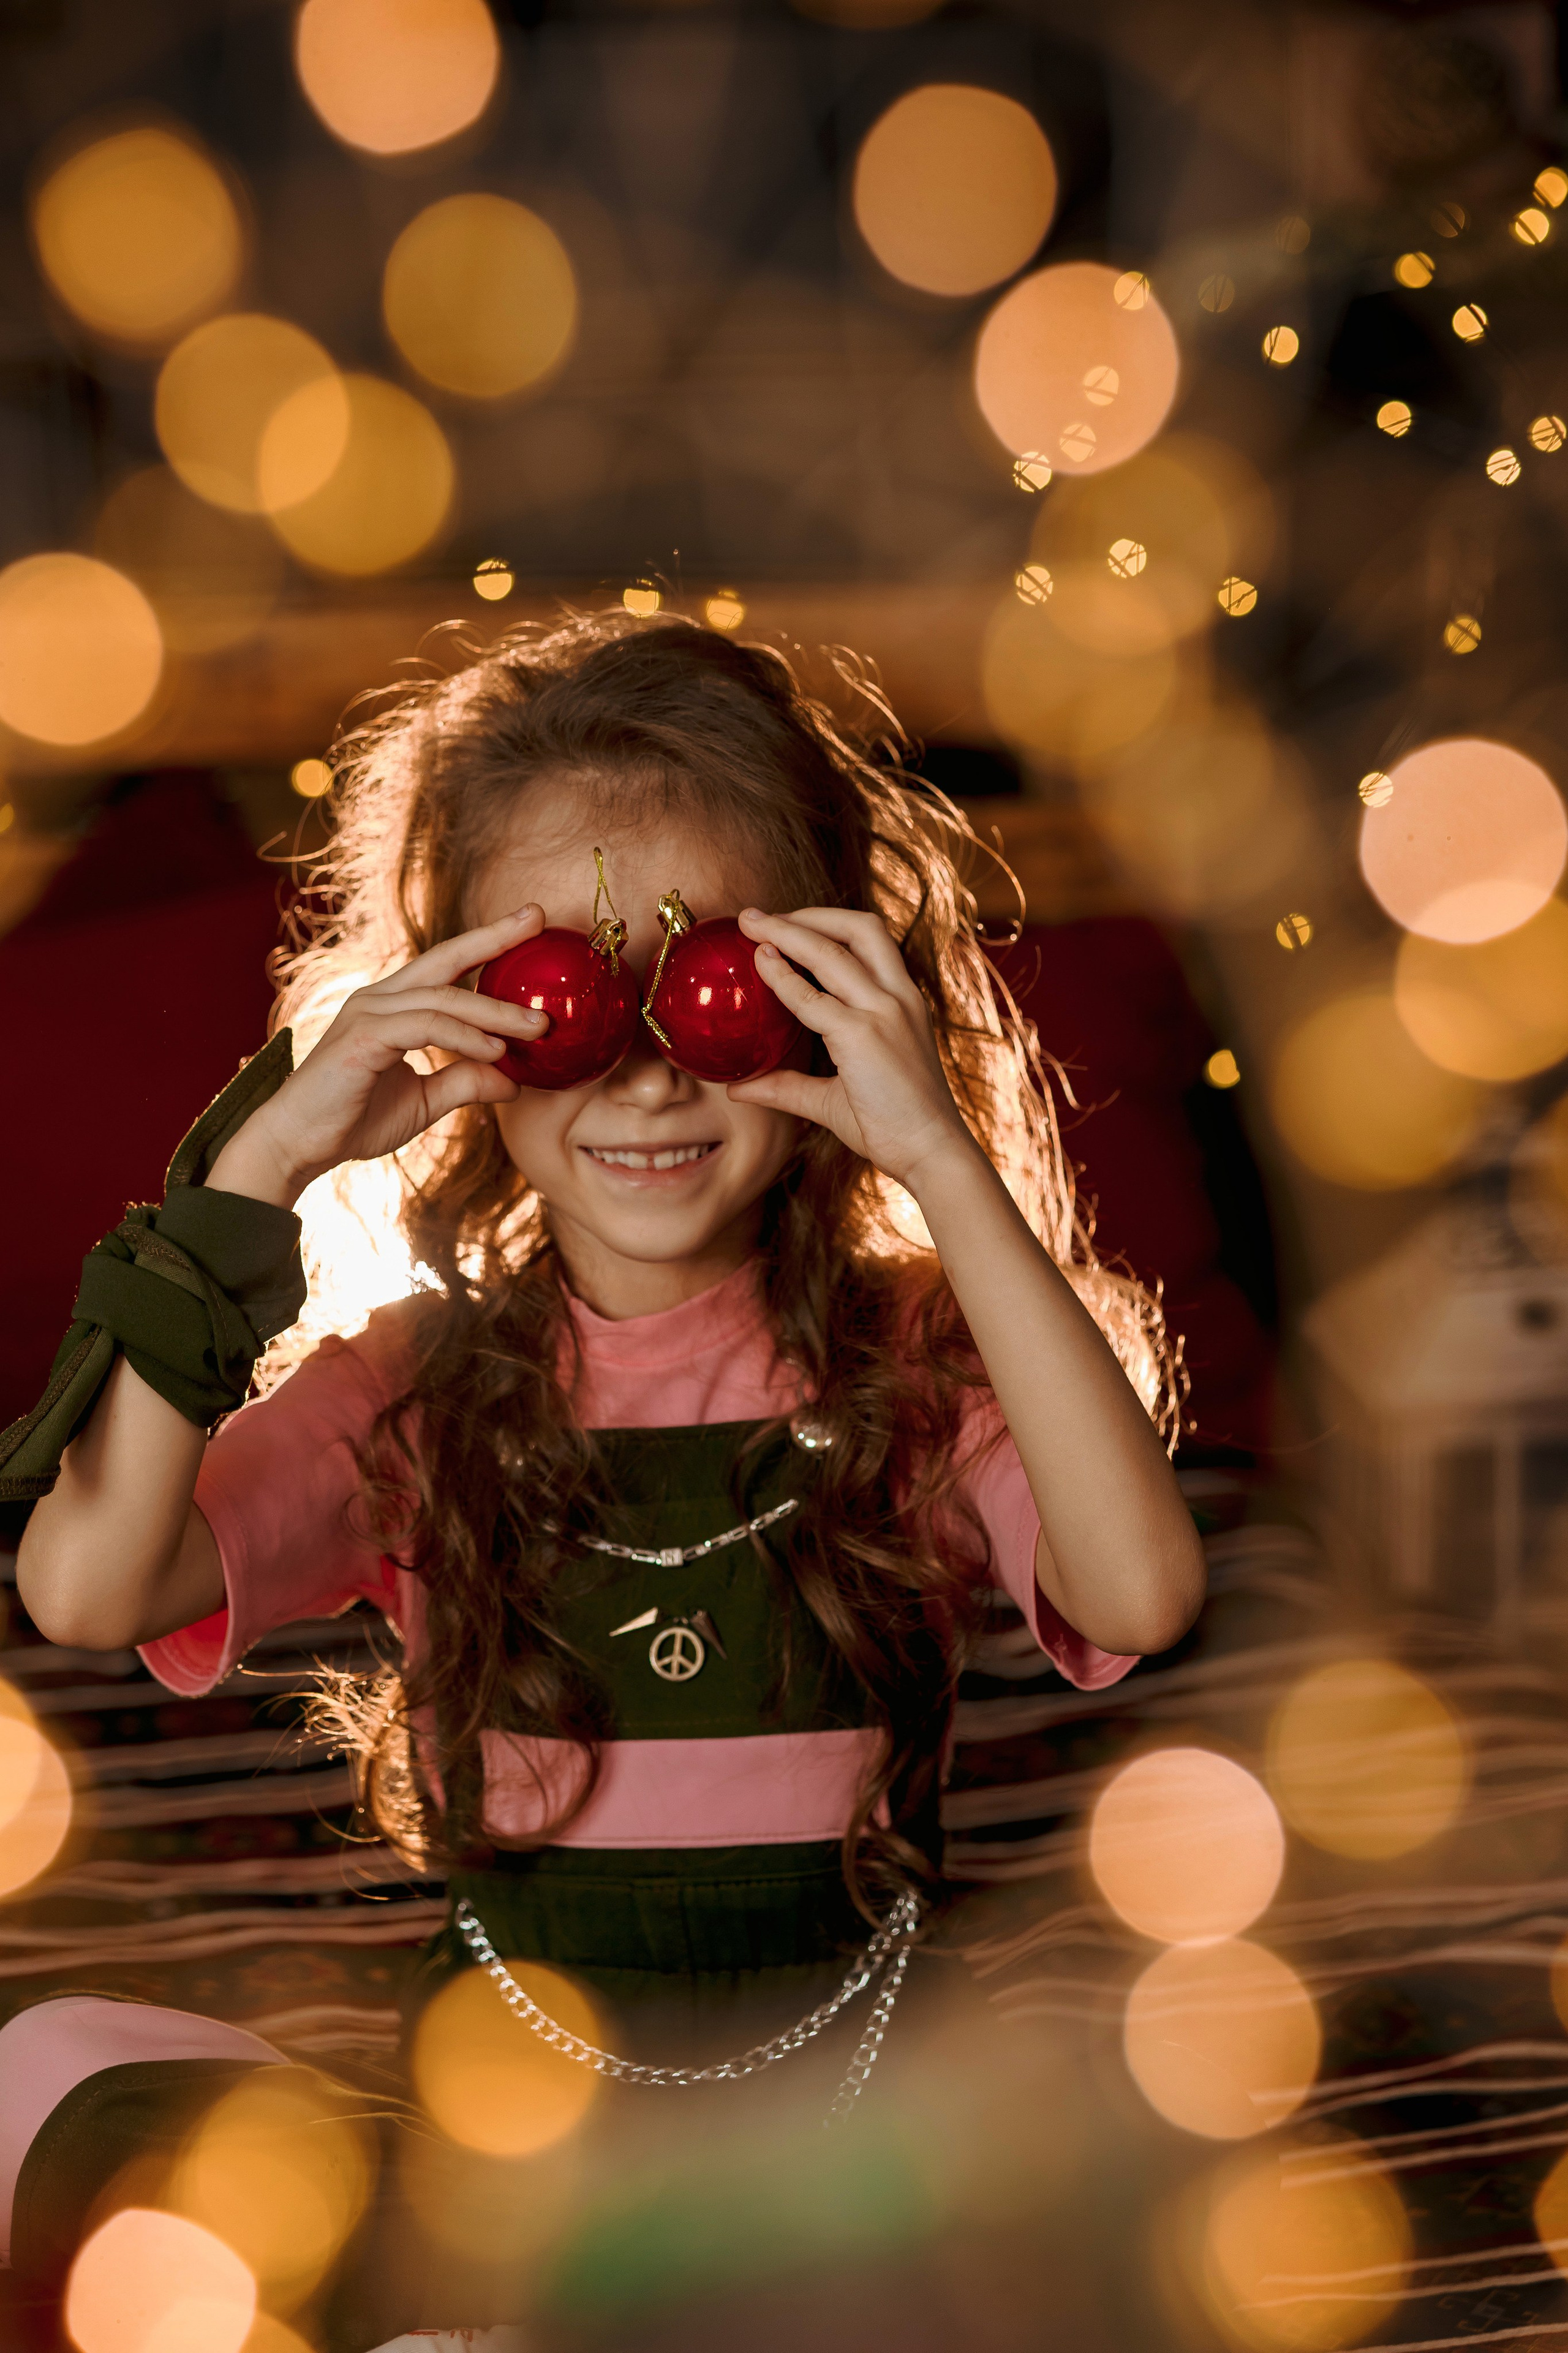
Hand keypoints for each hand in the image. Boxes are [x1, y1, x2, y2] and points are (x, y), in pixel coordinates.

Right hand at [206, 908, 548, 1206]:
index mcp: (393, 1006)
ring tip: (537, 1027)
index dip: (488, 942)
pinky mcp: (362, 1037)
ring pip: (443, 998)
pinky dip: (463, 1037)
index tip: (530, 922)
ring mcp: (368, 1013)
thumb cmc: (354, 1120)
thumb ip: (465, 1082)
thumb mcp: (425, 1100)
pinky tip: (494, 1051)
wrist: (299, 1145)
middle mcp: (380, 998)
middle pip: (446, 957)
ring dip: (494, 1011)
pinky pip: (424, 1027)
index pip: (448, 965)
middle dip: (495, 937)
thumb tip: (514, 1082)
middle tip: (539, 919)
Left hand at [731, 906, 977, 1195]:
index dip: (823, 924)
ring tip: (751, 924)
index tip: (782, 925)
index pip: (867, 942)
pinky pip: (812, 999)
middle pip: (857, 927)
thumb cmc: (893, 1128)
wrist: (934, 1153)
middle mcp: (898, 998)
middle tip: (756, 915)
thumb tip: (737, 1087)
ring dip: (787, 931)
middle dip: (804, 914)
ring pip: (831, 951)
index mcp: (902, 1002)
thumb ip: (788, 1087)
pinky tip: (760, 967)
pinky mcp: (865, 1036)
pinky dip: (782, 978)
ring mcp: (884, 1013)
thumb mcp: (833, 1100)